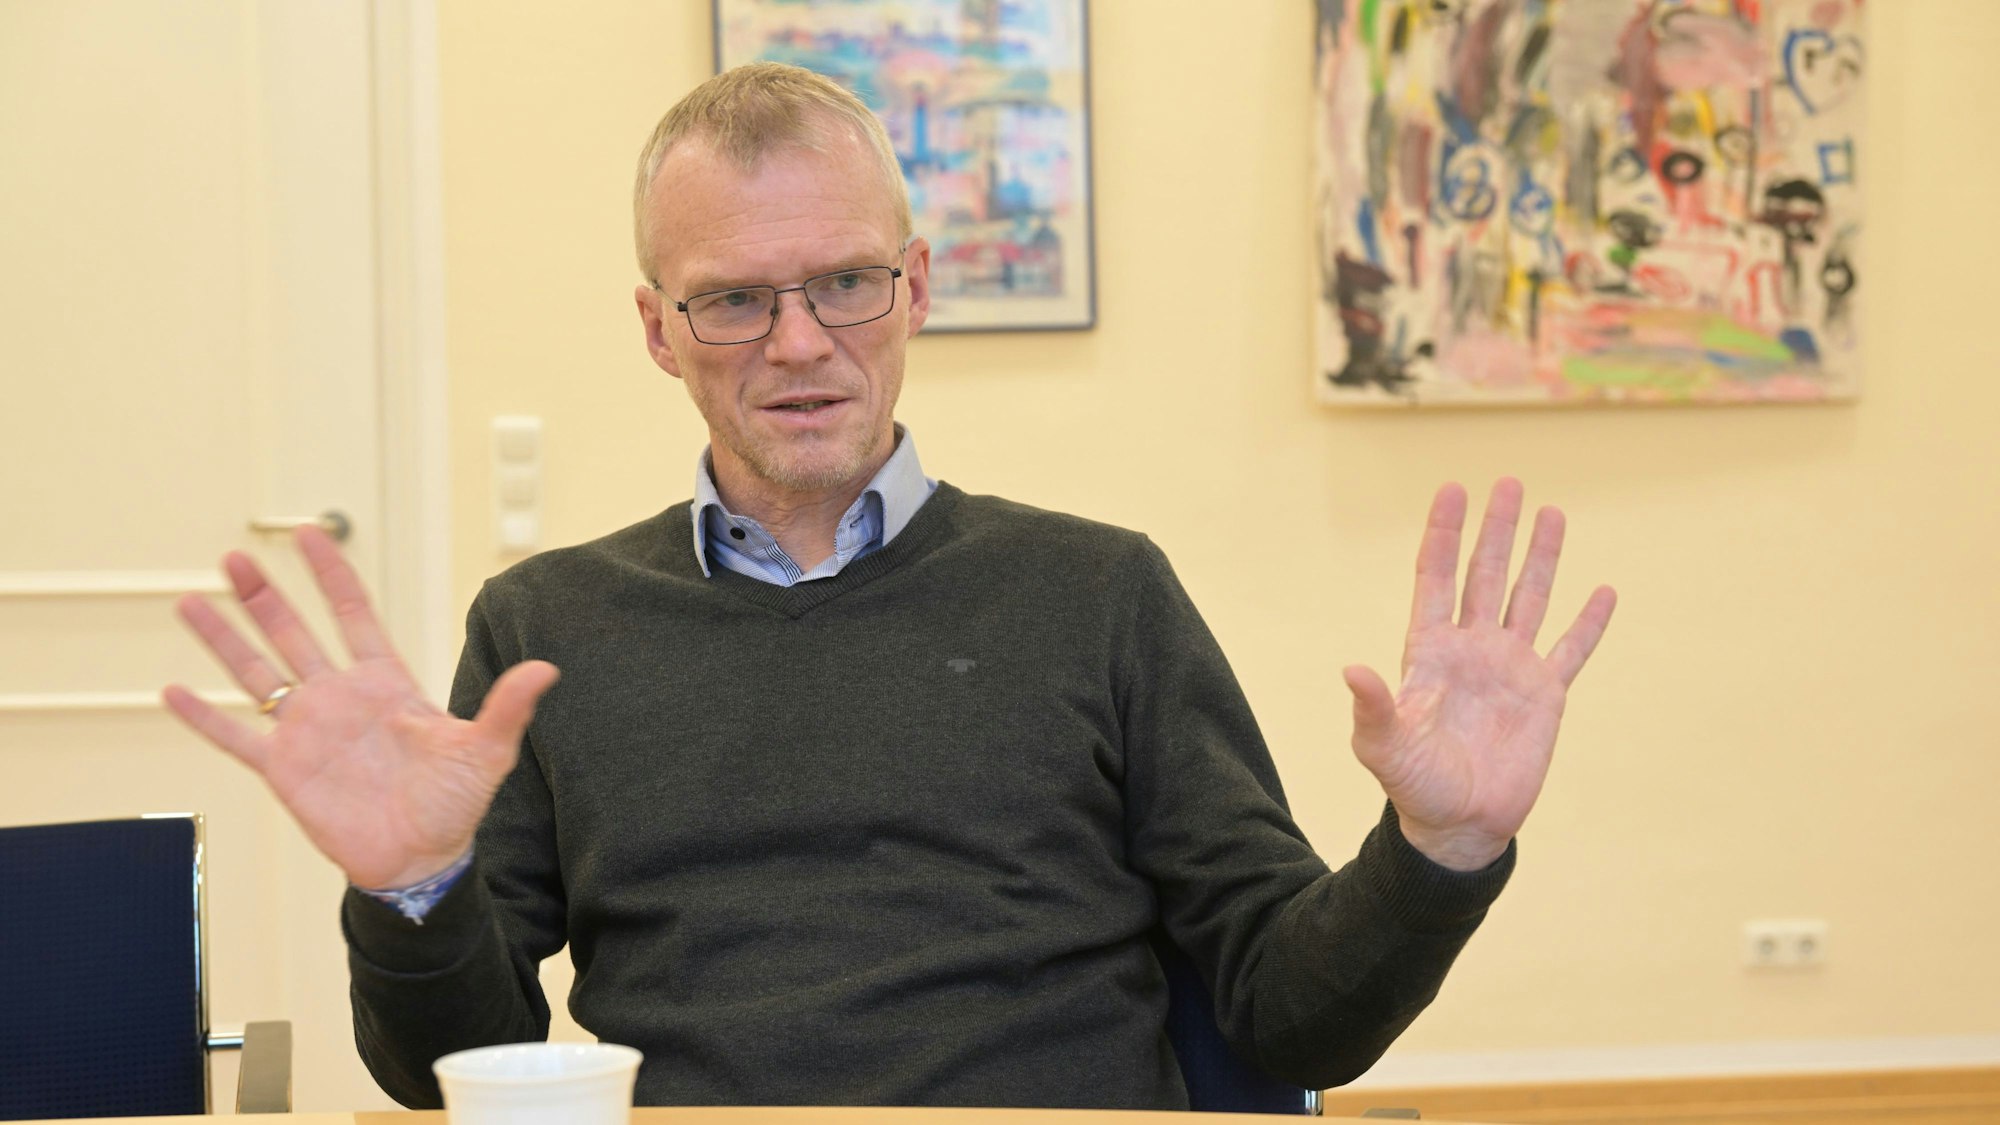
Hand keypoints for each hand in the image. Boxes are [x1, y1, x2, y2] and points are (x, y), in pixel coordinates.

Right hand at [162, 526, 558, 889]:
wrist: (421, 861)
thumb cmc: (454, 805)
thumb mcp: (486, 751)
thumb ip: (507, 707)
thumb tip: (546, 668)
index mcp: (385, 684)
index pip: (354, 614)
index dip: (332, 575)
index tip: (310, 534)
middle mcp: (339, 699)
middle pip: (293, 633)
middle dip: (264, 595)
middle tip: (234, 556)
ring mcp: (307, 731)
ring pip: (256, 674)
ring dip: (225, 639)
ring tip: (191, 600)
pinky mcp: (283, 770)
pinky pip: (235, 737)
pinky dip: (204, 717)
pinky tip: (173, 691)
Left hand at [1344, 479, 1615, 871]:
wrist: (1460, 825)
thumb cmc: (1415, 787)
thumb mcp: (1384, 747)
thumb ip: (1373, 708)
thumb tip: (1351, 670)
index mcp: (1430, 652)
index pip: (1436, 578)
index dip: (1443, 535)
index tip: (1452, 489)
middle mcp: (1472, 649)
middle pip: (1485, 575)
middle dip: (1496, 530)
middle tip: (1508, 482)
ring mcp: (1511, 669)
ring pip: (1529, 599)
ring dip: (1540, 558)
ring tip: (1552, 513)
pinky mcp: (1546, 697)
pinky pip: (1572, 650)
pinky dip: (1588, 622)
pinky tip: (1603, 590)